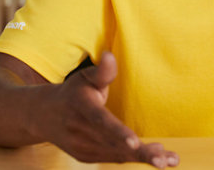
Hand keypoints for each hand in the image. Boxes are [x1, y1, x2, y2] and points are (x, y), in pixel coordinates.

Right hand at [38, 52, 178, 167]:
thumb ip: (102, 71)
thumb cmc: (73, 92)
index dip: (118, 132)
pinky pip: (113, 158)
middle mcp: (79, 131)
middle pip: (113, 143)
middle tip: (164, 159)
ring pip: (116, 154)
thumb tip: (110, 55)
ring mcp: (81, 147)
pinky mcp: (86, 157)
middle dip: (140, 153)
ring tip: (169, 159)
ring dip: (143, 158)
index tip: (135, 143)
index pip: (100, 120)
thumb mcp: (84, 77)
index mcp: (81, 107)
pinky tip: (157, 155)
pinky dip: (134, 159)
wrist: (44, 115)